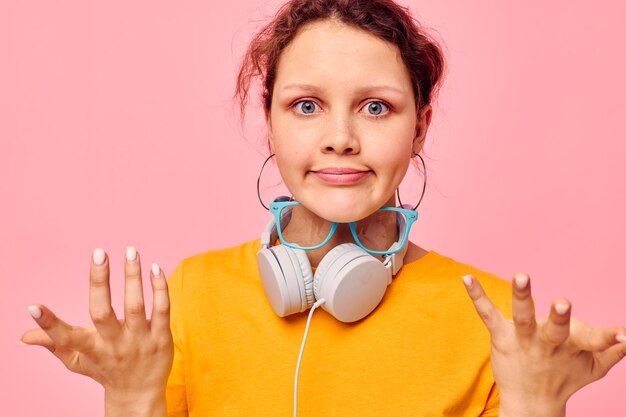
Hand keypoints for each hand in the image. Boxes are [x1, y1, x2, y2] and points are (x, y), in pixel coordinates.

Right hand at [20, 247, 172, 411]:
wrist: (139, 394)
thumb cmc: (104, 371)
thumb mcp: (77, 361)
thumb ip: (54, 344)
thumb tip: (24, 336)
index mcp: (90, 348)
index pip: (65, 337)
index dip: (49, 324)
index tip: (34, 307)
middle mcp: (113, 344)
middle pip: (102, 313)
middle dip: (99, 282)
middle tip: (98, 253)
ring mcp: (139, 341)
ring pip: (135, 306)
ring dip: (133, 277)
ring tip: (130, 251)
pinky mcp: (161, 338)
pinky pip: (162, 310)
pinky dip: (159, 289)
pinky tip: (155, 269)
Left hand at [462, 273, 625, 416]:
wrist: (531, 403)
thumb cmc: (564, 377)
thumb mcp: (592, 367)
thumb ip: (613, 350)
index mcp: (572, 347)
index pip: (594, 340)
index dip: (609, 338)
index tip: (624, 335)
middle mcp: (547, 343)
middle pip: (555, 329)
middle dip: (559, 316)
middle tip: (562, 302)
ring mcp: (522, 339)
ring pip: (523, 317)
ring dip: (522, 297)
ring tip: (521, 276)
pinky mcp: (501, 336)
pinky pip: (487, 313)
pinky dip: (477, 295)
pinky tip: (466, 278)